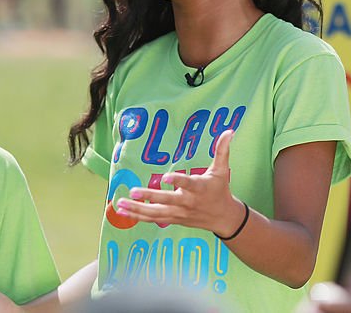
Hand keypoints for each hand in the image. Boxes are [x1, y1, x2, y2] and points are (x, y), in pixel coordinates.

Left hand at [114, 129, 245, 235]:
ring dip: (137, 209)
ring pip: (156, 213)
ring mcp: (179, 213)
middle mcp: (187, 202)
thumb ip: (222, 150)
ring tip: (120, 203)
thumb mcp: (222, 170)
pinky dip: (137, 216)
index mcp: (199, 188)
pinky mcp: (173, 219)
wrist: (223, 218)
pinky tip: (122, 212)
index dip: (177, 181)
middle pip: (167, 200)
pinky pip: (153, 219)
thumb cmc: (220, 190)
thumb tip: (229, 130)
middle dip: (149, 196)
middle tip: (133, 191)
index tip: (165, 177)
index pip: (187, 184)